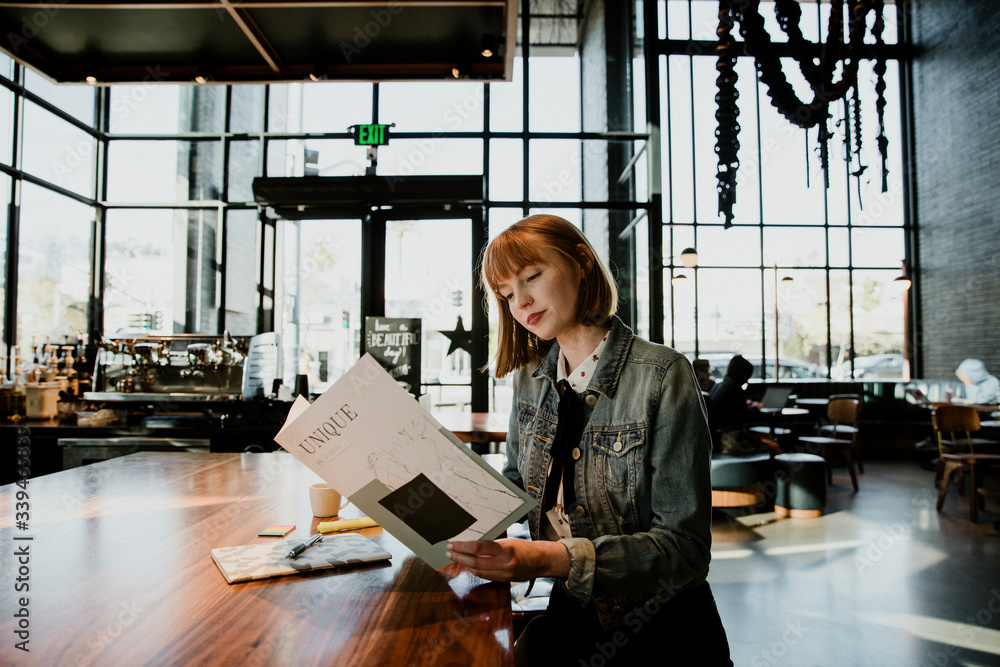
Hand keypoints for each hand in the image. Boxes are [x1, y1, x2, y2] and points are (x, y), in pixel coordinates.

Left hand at [446, 538, 569, 582]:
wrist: (540, 561)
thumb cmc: (524, 547)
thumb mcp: (508, 541)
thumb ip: (491, 545)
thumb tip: (471, 545)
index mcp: (505, 550)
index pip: (478, 548)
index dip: (463, 546)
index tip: (452, 543)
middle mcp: (504, 564)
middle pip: (475, 562)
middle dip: (459, 557)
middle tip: (449, 551)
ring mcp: (503, 574)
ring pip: (477, 571)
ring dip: (464, 565)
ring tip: (455, 557)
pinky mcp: (503, 581)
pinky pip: (484, 576)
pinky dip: (474, 571)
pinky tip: (467, 565)